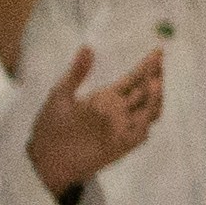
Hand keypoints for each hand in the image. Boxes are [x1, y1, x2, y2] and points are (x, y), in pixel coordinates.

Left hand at [24, 41, 166, 197]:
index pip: (132, 79)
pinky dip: (149, 117)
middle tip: (160, 61)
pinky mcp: (124, 144)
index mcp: (106, 98)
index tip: (158, 52)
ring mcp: (123, 127)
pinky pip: (142, 130)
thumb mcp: (60, 94)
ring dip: (155, 95)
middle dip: (154, 76)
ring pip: (150, 110)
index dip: (146, 66)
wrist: (45, 157)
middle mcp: (119, 111)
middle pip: (145, 91)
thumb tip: (87, 47)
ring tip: (155, 79)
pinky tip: (148, 105)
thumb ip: (76, 73)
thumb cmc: (50, 127)